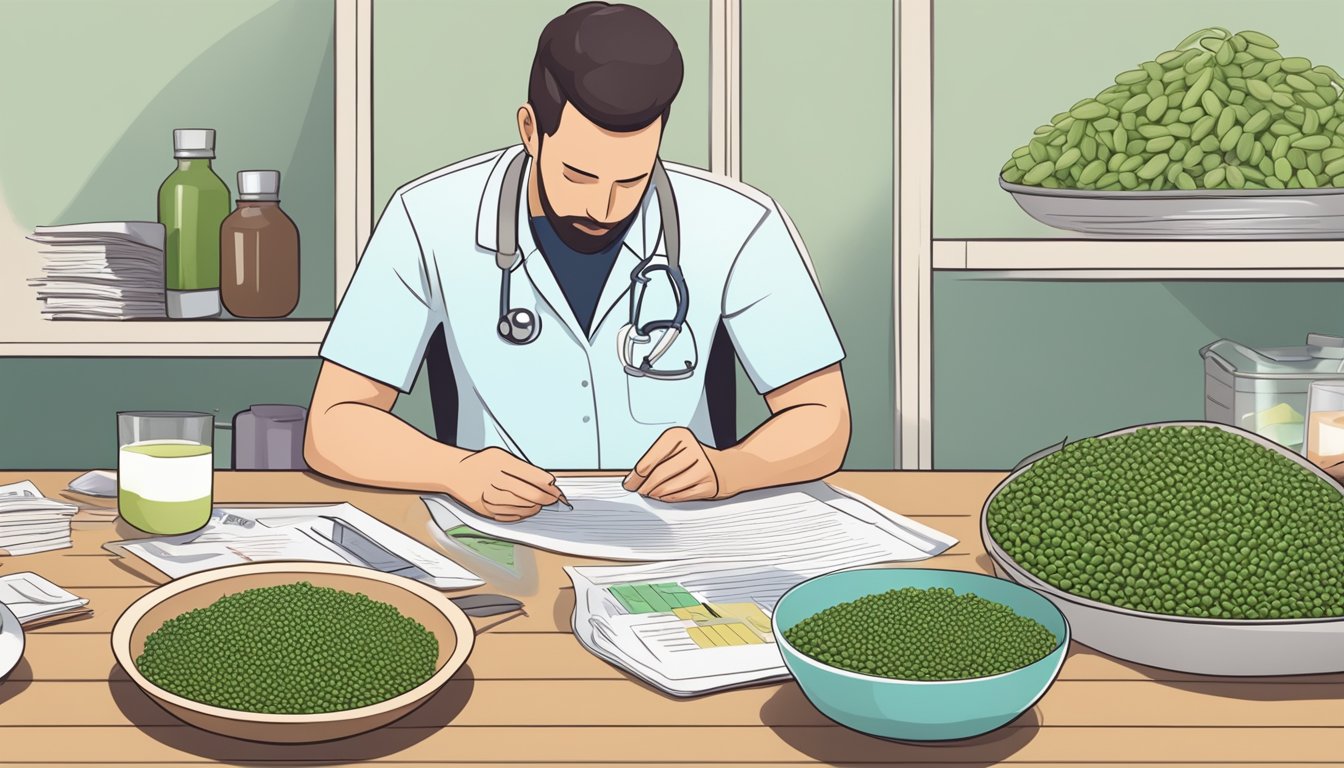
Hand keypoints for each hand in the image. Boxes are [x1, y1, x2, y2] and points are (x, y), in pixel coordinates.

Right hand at [446, 447, 562, 521]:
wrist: (453, 473)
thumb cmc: (480, 464)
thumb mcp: (501, 456)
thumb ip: (523, 468)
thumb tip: (547, 482)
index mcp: (499, 463)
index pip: (532, 476)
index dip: (548, 484)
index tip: (556, 487)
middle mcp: (493, 480)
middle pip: (530, 494)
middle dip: (546, 497)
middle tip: (553, 497)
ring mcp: (488, 497)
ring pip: (522, 507)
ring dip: (535, 506)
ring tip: (539, 502)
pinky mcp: (485, 510)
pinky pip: (510, 516)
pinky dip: (522, 513)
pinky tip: (527, 509)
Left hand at [623, 427, 721, 501]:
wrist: (722, 466)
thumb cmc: (690, 457)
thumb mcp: (672, 448)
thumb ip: (652, 460)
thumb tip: (632, 480)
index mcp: (679, 436)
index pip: (649, 461)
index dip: (636, 476)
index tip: (630, 483)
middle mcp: (692, 449)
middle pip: (657, 476)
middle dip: (644, 487)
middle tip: (640, 490)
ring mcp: (702, 468)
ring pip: (668, 488)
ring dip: (655, 494)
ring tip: (651, 493)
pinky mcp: (708, 485)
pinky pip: (679, 496)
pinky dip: (668, 498)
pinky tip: (664, 496)